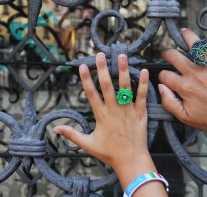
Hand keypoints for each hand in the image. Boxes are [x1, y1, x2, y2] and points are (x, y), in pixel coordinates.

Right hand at [53, 53, 156, 188]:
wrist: (130, 160)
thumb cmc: (109, 153)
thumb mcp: (87, 144)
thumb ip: (72, 134)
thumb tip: (55, 129)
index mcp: (101, 115)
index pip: (91, 94)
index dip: (86, 79)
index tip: (83, 66)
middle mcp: (114, 110)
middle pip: (107, 86)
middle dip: (103, 69)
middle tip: (101, 54)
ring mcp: (128, 110)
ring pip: (125, 87)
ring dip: (123, 71)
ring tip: (122, 56)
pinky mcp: (140, 113)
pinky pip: (142, 96)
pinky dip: (143, 84)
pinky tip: (144, 71)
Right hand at [158, 29, 206, 134]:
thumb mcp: (185, 117)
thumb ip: (169, 103)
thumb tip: (161, 87)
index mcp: (185, 87)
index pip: (164, 75)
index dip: (162, 77)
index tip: (166, 78)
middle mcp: (195, 74)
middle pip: (173, 55)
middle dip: (166, 53)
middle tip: (167, 54)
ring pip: (194, 43)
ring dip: (186, 36)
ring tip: (183, 34)